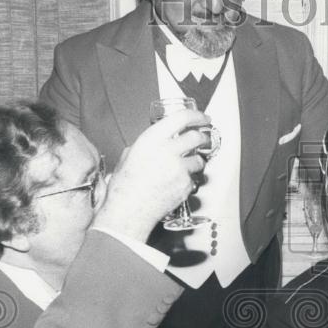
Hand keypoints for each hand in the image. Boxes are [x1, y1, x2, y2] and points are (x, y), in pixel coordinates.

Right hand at [93, 109, 209, 240]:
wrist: (128, 211)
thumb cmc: (125, 186)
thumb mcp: (129, 155)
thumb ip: (148, 145)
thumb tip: (160, 141)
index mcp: (152, 139)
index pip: (182, 118)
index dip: (197, 116)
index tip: (202, 118)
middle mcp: (168, 151)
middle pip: (197, 137)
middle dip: (202, 137)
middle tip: (202, 139)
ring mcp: (179, 168)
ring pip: (199, 159)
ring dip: (195, 161)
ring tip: (183, 167)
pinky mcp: (186, 184)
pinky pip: (193, 178)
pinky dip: (188, 179)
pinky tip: (175, 183)